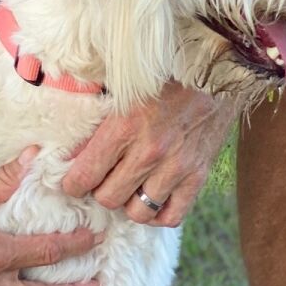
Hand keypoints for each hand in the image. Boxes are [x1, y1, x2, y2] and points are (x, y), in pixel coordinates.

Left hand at [60, 83, 234, 227]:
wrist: (212, 69)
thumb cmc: (163, 74)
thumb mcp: (122, 88)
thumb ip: (97, 119)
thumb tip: (73, 150)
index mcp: (124, 126)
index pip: (84, 176)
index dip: (73, 184)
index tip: (74, 181)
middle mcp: (150, 151)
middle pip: (109, 198)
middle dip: (101, 192)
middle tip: (104, 180)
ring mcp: (177, 166)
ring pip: (138, 212)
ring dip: (129, 203)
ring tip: (130, 188)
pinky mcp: (198, 175)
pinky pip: (172, 216)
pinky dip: (159, 214)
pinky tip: (154, 198)